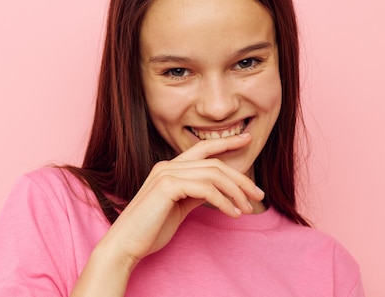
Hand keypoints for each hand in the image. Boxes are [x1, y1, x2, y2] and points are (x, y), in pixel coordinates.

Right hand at [97, 133, 264, 269]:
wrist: (126, 243)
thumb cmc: (150, 229)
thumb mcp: (178, 207)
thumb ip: (194, 194)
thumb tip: (217, 190)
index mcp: (169, 168)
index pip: (202, 148)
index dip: (226, 142)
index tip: (247, 139)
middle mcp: (167, 166)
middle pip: (214, 163)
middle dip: (241, 178)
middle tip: (258, 195)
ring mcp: (166, 174)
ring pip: (213, 174)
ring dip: (235, 192)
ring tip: (246, 209)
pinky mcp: (167, 187)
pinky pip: (205, 189)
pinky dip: (223, 201)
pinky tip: (232, 213)